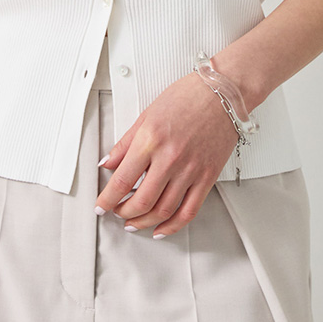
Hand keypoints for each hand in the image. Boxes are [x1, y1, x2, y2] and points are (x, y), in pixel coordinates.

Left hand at [93, 69, 239, 237]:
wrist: (222, 93)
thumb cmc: (187, 96)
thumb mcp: (147, 114)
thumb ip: (125, 143)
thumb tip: (108, 164)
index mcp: (151, 139)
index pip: (122, 179)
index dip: (107, 198)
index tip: (101, 205)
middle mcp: (170, 158)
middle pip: (141, 201)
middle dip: (124, 212)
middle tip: (117, 212)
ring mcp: (191, 170)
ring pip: (163, 210)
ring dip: (144, 221)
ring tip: (134, 222)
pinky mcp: (207, 177)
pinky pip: (188, 211)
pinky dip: (172, 226)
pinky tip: (161, 228)